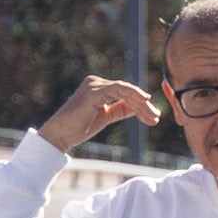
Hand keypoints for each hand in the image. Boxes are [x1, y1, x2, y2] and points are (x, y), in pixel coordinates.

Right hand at [38, 76, 158, 151]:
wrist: (60, 135)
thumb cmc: (80, 127)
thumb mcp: (106, 117)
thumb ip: (120, 109)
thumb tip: (139, 107)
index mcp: (98, 87)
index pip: (124, 92)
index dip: (141, 104)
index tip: (154, 116)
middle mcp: (95, 82)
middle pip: (127, 90)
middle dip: (144, 105)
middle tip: (157, 117)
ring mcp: (94, 85)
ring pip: (125, 90)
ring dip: (142, 104)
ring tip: (153, 117)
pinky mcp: (93, 91)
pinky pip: (119, 91)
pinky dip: (133, 98)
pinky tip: (144, 105)